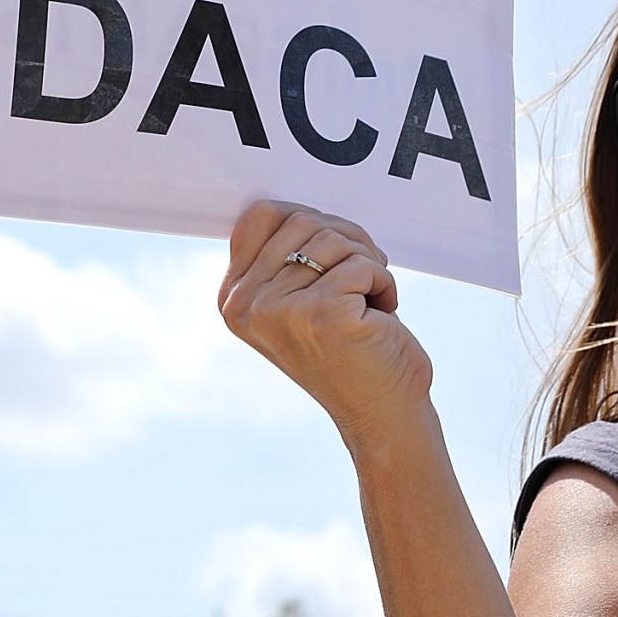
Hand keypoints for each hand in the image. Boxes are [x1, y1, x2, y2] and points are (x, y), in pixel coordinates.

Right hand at [219, 200, 433, 444]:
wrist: (380, 413)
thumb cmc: (350, 349)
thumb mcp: (298, 300)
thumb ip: (283, 257)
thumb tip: (293, 203)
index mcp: (232, 298)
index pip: (261, 214)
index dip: (309, 223)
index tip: (332, 256)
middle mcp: (245, 305)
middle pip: (302, 220)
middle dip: (347, 242)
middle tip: (361, 282)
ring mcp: (279, 311)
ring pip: (335, 239)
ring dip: (369, 266)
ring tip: (368, 303)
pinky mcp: (321, 315)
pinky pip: (364, 264)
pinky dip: (385, 284)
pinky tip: (378, 317)